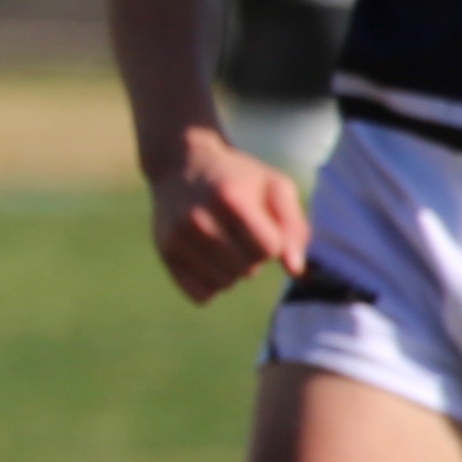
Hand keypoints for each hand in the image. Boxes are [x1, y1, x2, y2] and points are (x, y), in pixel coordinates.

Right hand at [146, 126, 310, 304]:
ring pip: (225, 284)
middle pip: (248, 269)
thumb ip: (294, 227)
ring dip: (233, 270)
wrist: (182, 166)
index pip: (269, 249)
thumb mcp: (275, 187)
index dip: (273, 239)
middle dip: (253, 255)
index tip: (262, 223)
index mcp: (230, 199)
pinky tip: (209, 259)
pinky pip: (201, 295)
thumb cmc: (239, 179)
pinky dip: (211, 283)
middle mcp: (198, 220)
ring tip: (225, 243)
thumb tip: (295, 271)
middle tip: (241, 231)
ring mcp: (177, 239)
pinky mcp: (165, 254)